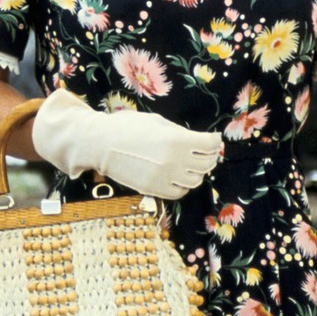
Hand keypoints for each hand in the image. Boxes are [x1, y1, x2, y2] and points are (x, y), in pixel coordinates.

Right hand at [30, 90, 220, 199]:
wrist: (101, 144)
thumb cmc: (128, 127)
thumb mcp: (158, 122)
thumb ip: (181, 133)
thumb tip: (200, 141)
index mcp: (177, 140)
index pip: (210, 145)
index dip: (215, 141)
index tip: (214, 139)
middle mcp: (174, 161)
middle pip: (206, 163)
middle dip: (209, 156)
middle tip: (206, 152)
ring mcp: (164, 178)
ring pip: (196, 180)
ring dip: (197, 172)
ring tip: (192, 164)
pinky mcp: (154, 189)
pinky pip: (180, 192)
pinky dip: (183, 185)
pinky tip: (179, 176)